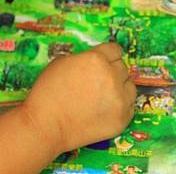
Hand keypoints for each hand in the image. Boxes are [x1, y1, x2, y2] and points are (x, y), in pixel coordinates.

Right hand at [21, 43, 136, 153]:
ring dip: (120, 87)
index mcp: (96, 59)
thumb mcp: (60, 63)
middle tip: (98, 81)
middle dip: (111, 71)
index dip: (108, 55)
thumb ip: (82, 58)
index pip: (114, 50)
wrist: (45, 126)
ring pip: (130, 86)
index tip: (106, 60)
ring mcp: (119, 99)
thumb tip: (92, 59)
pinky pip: (130, 106)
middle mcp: (111, 77)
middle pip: (122, 67)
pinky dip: (121, 105)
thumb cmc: (48, 94)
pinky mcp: (122, 118)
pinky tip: (105, 108)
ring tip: (103, 95)